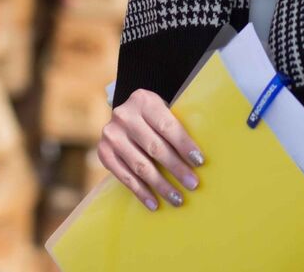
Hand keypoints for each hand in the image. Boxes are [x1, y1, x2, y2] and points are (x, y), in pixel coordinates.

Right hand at [97, 89, 204, 210]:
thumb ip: (176, 126)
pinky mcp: (104, 153)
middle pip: (155, 148)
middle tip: (192, 184)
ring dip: (160, 185)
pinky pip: (125, 177)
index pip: (167, 126)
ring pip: (140, 166)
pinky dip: (141, 192)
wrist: (125, 114)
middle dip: (176, 168)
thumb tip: (198, 158)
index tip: (199, 162)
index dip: (184, 145)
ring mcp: (111, 135)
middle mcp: (124, 116)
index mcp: (143, 100)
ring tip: (176, 198)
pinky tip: (154, 203)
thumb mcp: (163, 110)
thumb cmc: (154, 116)